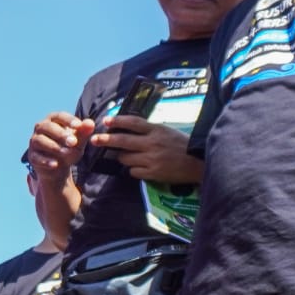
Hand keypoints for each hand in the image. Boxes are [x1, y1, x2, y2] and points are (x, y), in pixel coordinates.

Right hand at [26, 110, 95, 183]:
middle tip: (73, 142)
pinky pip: (36, 157)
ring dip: (53, 147)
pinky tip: (56, 164)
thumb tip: (90, 123)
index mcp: (53, 120)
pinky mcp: (32, 156)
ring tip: (66, 153)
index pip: (59, 116)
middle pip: (47, 127)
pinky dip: (46, 161)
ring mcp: (34, 142)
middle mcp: (41, 128)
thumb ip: (83, 132)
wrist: (58, 167)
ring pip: (39, 141)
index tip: (78, 126)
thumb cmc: (68, 148)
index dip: (68, 120)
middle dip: (60, 134)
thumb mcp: (78, 142)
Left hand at [89, 115, 203, 182]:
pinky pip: (133, 172)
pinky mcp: (153, 173)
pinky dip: (133, 169)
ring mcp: (152, 159)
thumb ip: (151, 130)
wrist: (199, 163)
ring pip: (125, 158)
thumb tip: (130, 128)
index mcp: (157, 130)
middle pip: (123, 140)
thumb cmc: (184, 145)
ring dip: (121, 157)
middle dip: (106, 140)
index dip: (117, 121)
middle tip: (95, 139)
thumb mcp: (168, 131)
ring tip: (123, 156)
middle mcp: (152, 143)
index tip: (106, 120)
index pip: (133, 123)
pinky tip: (137, 168)